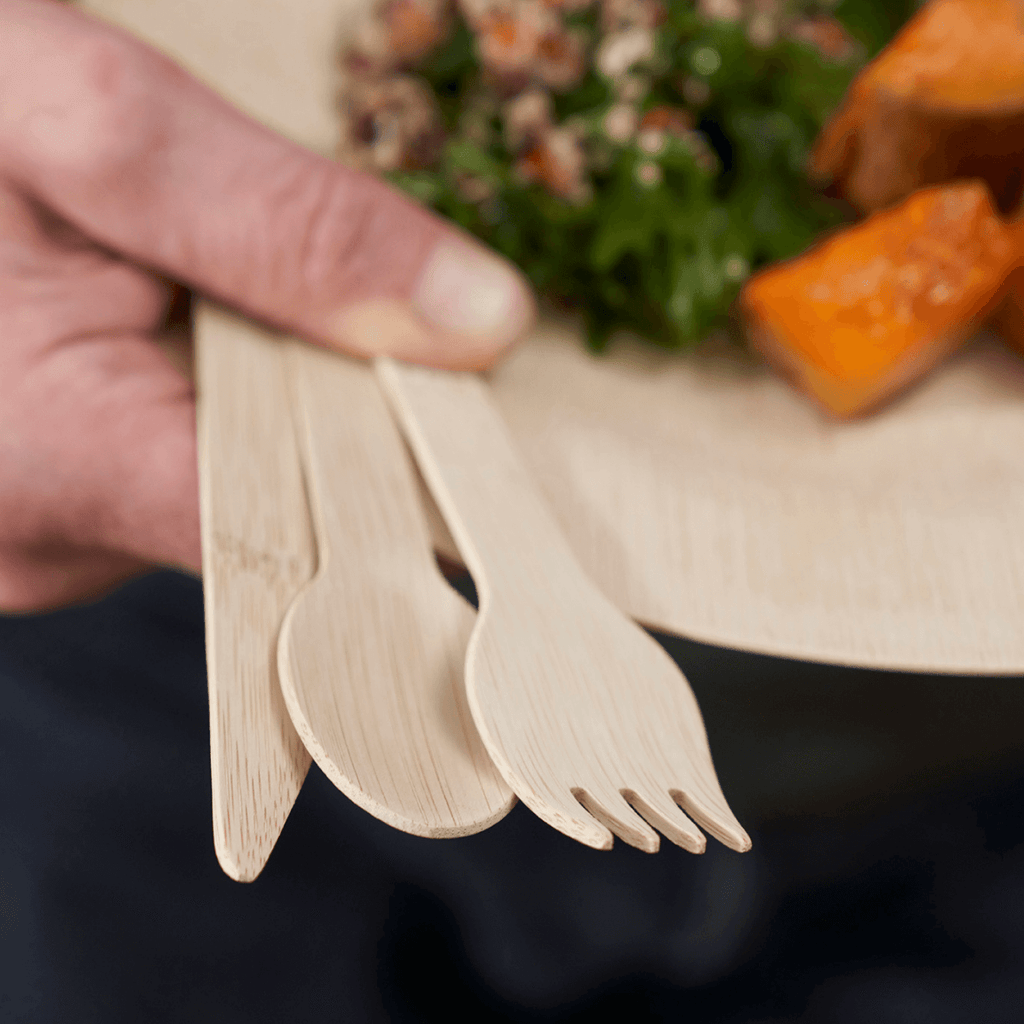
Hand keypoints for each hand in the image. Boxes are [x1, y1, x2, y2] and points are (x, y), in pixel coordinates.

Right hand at [0, 0, 534, 611]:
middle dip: (352, 421)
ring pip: (240, 496)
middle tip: (382, 325)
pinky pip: (183, 480)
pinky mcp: (49, 503)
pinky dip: (230, 412)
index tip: (493, 427)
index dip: (421, 479)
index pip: (317, 533)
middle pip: (288, 518)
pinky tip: (206, 338)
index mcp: (59, 462)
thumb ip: (285, 225)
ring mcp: (45, 534)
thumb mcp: (80, 123)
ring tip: (258, 310)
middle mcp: (50, 541)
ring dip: (285, 405)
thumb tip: (482, 320)